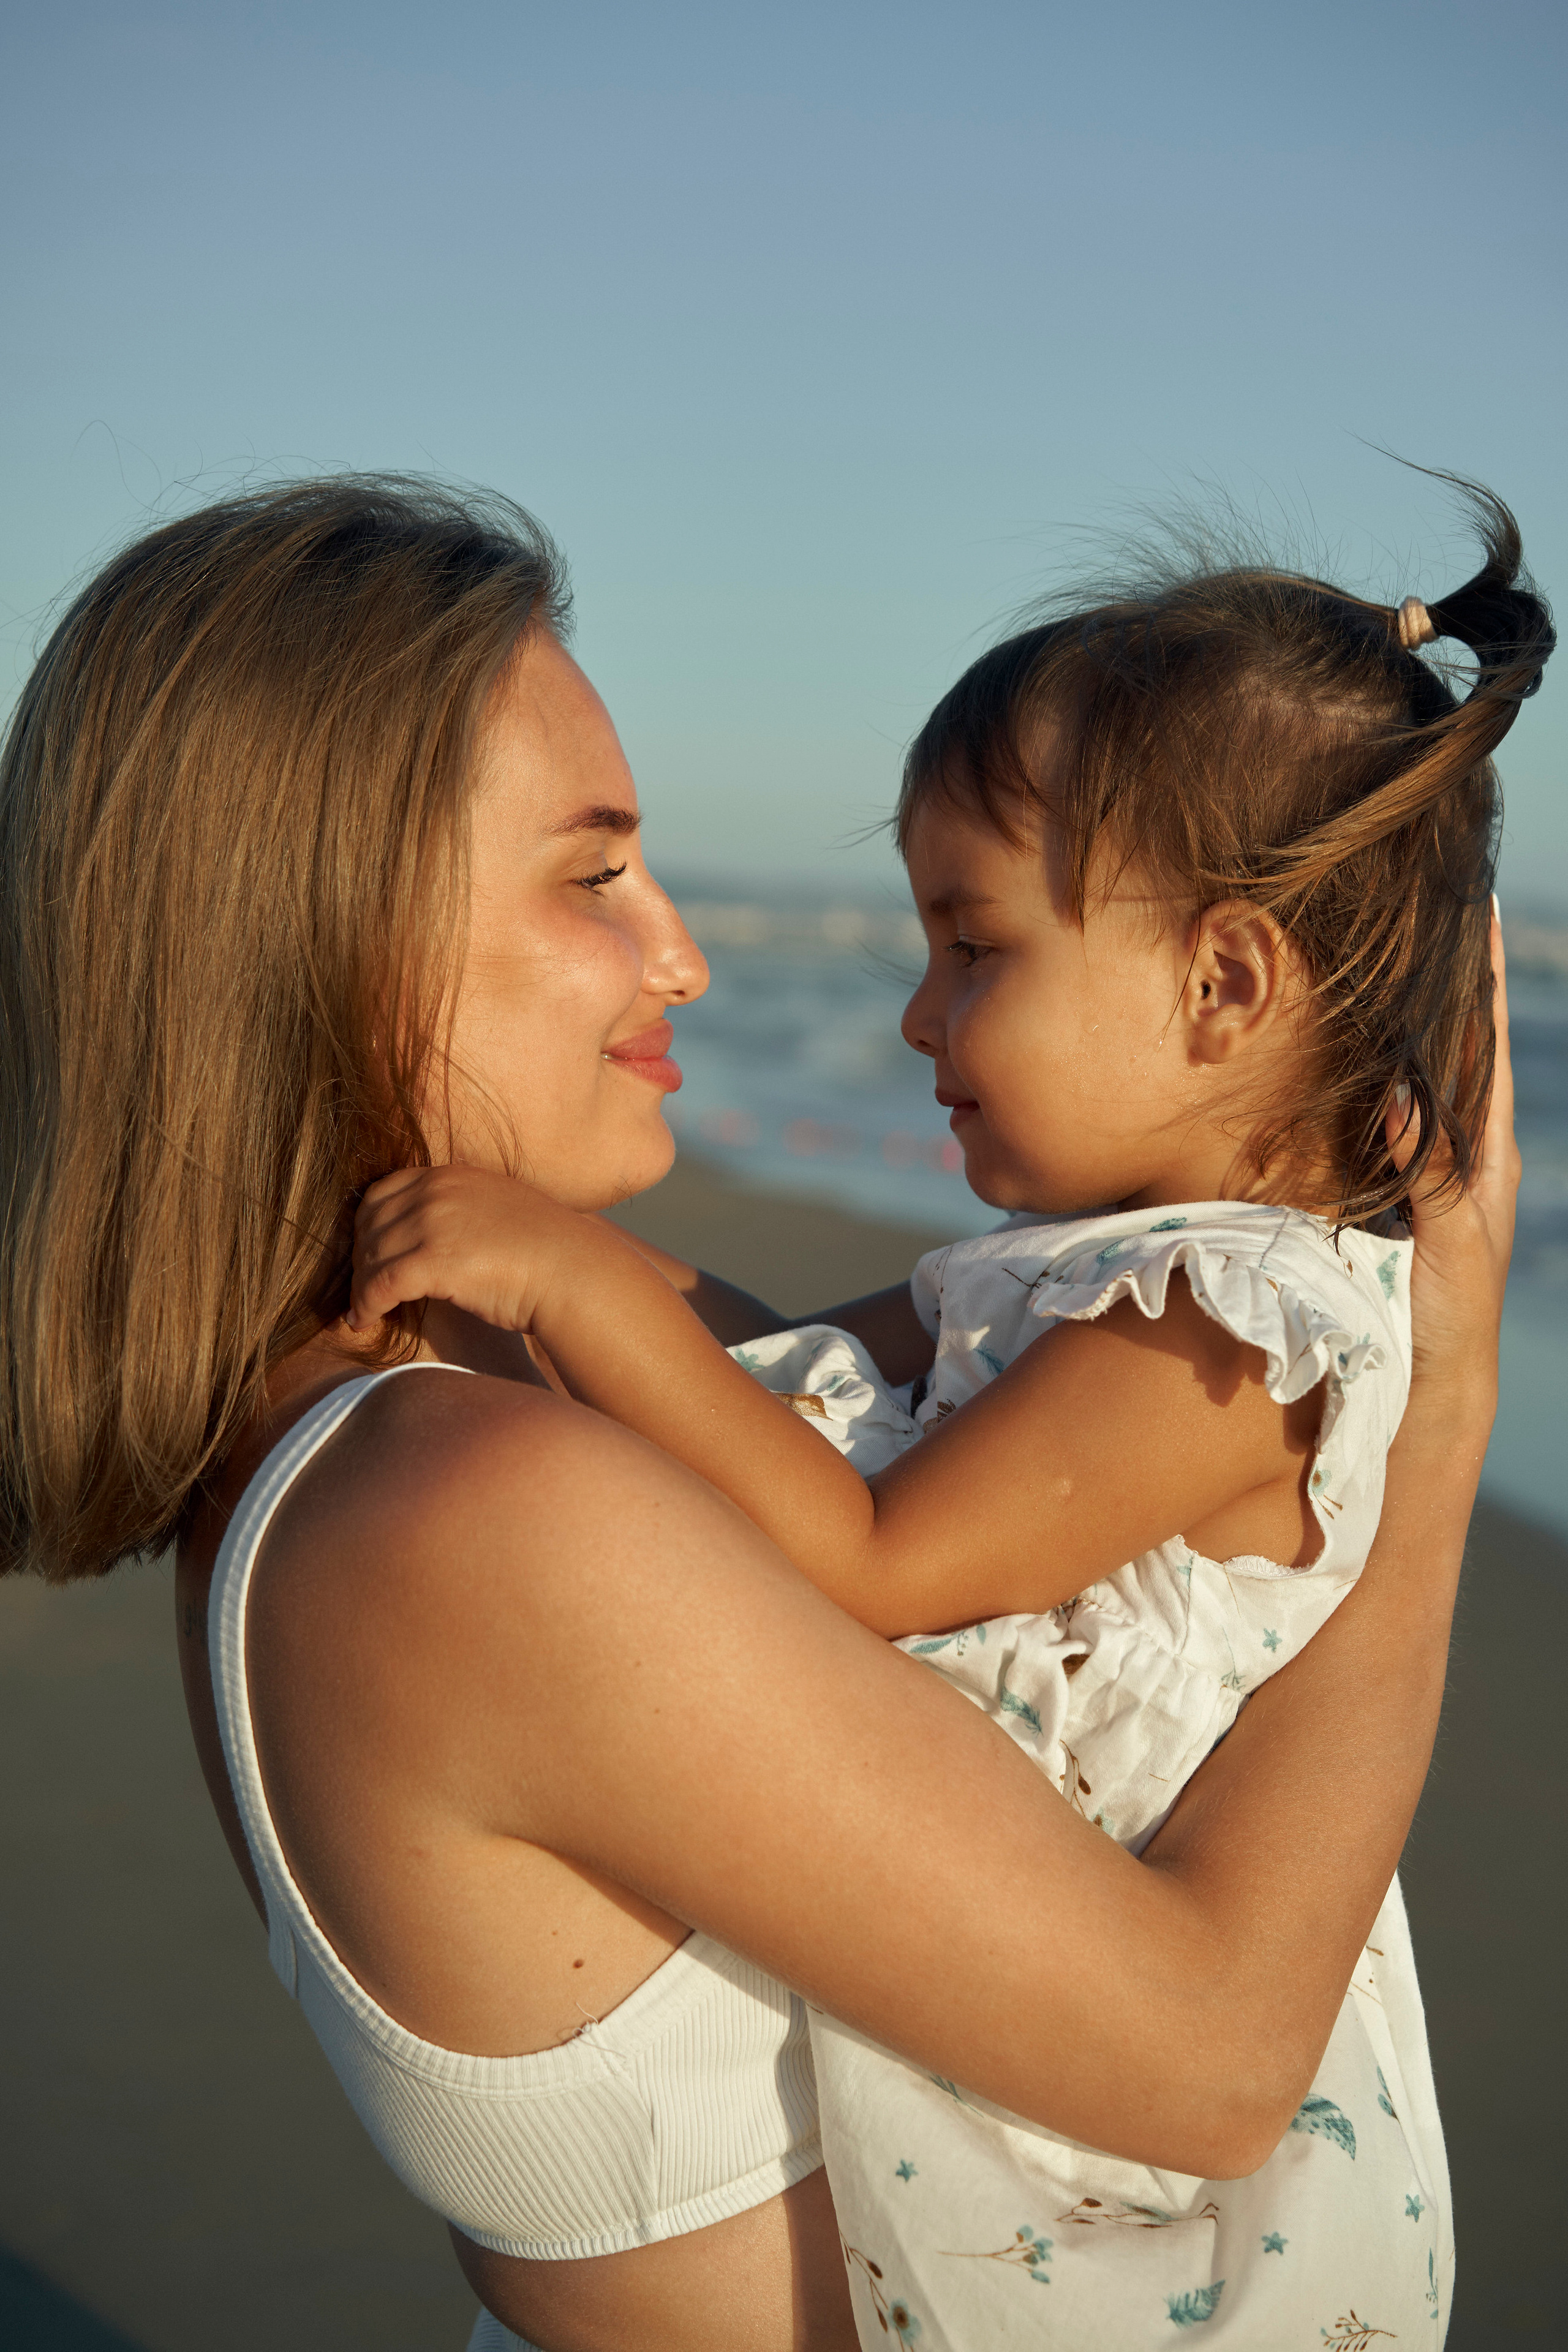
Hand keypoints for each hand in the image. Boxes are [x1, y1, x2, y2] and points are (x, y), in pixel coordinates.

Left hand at [349, 1165, 588, 1335]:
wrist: (575, 1272)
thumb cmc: (546, 1251)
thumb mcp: (497, 1210)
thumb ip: (460, 1210)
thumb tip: (434, 1235)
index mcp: (450, 1175)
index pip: (381, 1193)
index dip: (367, 1226)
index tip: (369, 1256)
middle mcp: (436, 1192)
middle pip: (368, 1223)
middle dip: (358, 1258)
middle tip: (361, 1288)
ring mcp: (434, 1224)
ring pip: (370, 1255)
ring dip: (359, 1287)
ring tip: (360, 1311)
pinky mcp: (434, 1261)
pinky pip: (380, 1284)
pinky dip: (365, 1305)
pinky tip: (364, 1322)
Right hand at [1389, 904, 1519, 1418]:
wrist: (1434, 1387)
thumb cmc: (1452, 1321)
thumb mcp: (1450, 1246)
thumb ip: (1431, 1174)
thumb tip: (1403, 1098)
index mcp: (1488, 1155)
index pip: (1482, 1045)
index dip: (1481, 977)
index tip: (1475, 908)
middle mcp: (1461, 1153)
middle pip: (1452, 1048)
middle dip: (1442, 984)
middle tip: (1422, 914)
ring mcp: (1427, 1172)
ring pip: (1416, 1080)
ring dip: (1403, 1024)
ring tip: (1383, 962)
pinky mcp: (1393, 1195)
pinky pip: (1383, 1120)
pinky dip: (1370, 1077)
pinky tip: (1347, 1055)